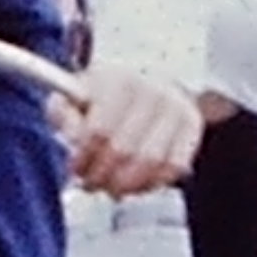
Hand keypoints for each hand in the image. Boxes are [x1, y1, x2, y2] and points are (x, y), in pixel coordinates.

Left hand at [60, 59, 199, 199]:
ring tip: (111, 186)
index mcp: (119, 80)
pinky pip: (174, 167)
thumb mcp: (76, 92)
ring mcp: (176, 108)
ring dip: (126, 184)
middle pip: (124, 151)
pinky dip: (152, 182)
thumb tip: (71, 137)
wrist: (148, 70)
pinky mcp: (192, 125)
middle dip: (102, 176)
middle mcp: (152, 91)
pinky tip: (135, 182)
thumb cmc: (105, 90)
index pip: (99, 131)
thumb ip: (64, 113)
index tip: (76, 168)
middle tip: (90, 183)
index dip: (84, 158)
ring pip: (151, 163)